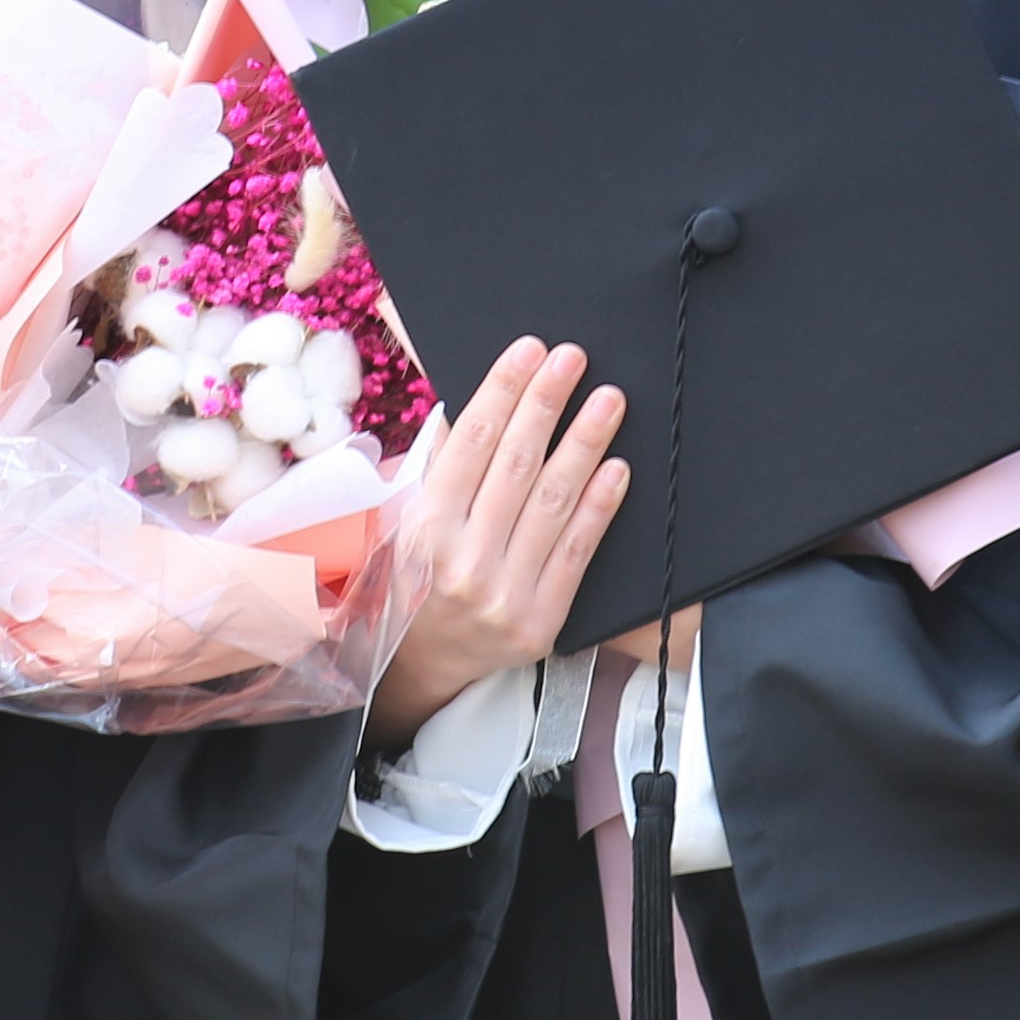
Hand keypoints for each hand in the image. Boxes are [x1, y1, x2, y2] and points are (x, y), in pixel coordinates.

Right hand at [366, 341, 630, 741]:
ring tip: (608, 400)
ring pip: (553, 503)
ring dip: (585, 443)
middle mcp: (462, 560)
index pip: (470, 443)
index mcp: (423, 527)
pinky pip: (577, 552)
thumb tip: (460, 404)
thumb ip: (433, 466)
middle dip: (547, 402)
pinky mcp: (541, 620)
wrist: (424, 667)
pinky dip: (598, 507)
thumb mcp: (403, 522)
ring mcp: (504, 593)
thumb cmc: (413, 581)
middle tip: (573, 359)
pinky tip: (616, 468)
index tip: (528, 351)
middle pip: (516, 465)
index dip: (502, 391)